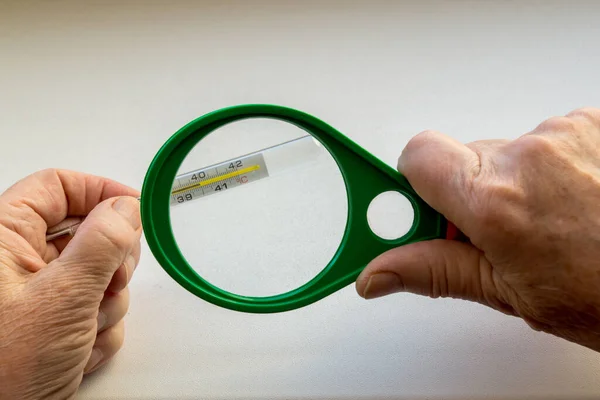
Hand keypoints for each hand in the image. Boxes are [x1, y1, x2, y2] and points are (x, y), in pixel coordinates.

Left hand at [0, 169, 140, 398]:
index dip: (100, 191)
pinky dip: (100, 329)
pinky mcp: (56, 320)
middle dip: (111, 262)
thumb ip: (101, 245)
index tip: (136, 207)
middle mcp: (19, 261)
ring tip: (84, 330)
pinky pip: (99, 307)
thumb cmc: (2, 370)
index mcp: (3, 238)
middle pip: (88, 232)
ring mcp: (40, 293)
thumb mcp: (62, 299)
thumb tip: (126, 208)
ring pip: (100, 274)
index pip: (58, 187)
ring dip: (106, 304)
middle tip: (110, 281)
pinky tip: (79, 349)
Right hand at [356, 107, 599, 351]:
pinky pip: (546, 140)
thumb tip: (377, 273)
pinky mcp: (593, 122)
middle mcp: (529, 156)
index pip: (417, 156)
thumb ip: (434, 272)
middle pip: (463, 158)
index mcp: (497, 202)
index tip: (418, 205)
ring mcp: (567, 133)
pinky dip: (551, 168)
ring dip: (515, 183)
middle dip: (469, 194)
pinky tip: (574, 203)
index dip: (412, 182)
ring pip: (507, 150)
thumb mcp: (510, 293)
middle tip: (496, 233)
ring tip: (549, 224)